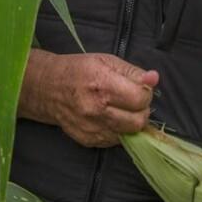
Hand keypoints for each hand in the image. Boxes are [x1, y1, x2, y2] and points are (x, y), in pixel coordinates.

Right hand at [25, 52, 157, 147]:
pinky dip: (119, 130)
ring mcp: (91, 128)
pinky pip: (116, 140)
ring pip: (129, 134)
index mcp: (102, 84)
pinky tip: (110, 118)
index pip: (140, 98)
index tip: (139, 89)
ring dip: (132, 122)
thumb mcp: (106, 61)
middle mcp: (96, 109)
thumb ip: (133, 72)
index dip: (145, 93)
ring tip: (122, 110)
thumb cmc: (79, 70)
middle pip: (138, 121)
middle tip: (133, 101)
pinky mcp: (88, 140)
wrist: (47, 89)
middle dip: (142, 110)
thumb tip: (154, 79)